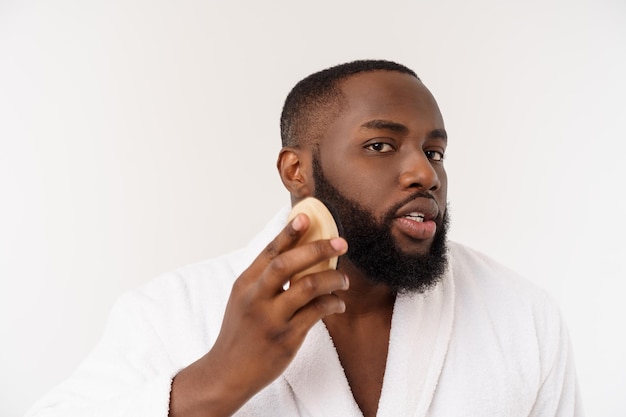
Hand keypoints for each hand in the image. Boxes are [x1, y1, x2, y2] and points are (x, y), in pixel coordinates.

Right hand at [170, 213, 348, 416]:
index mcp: (245, 285)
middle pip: (287, 264)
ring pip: (307, 287)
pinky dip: (333, 304)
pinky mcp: (286, 338)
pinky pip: (317, 313)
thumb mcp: (243, 301)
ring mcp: (271, 319)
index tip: (306, 217)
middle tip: (340, 243)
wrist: (227, 373)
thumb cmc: (240, 333)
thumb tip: (295, 254)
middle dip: (316, 249)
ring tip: (344, 280)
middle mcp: (256, 298)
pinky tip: (338, 303)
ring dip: (332, 279)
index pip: (269, 252)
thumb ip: (264, 280)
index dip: (288, 233)